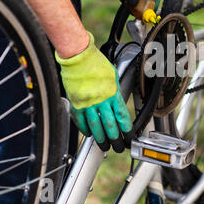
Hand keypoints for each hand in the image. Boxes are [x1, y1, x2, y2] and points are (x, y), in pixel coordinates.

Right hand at [55, 32, 131, 150]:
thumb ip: (115, 91)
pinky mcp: (75, 103)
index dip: (126, 129)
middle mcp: (101, 100)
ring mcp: (87, 103)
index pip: (122, 116)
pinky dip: (85, 129)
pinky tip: (89, 134)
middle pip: (110, 125)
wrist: (78, 56)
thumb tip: (118, 103)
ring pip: (95, 126)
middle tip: (117, 147)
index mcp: (112, 93)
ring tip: (104, 146)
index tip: (128, 136)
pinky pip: (80, 121)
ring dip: (100, 138)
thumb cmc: (96, 63)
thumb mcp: (113, 76)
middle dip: (115, 139)